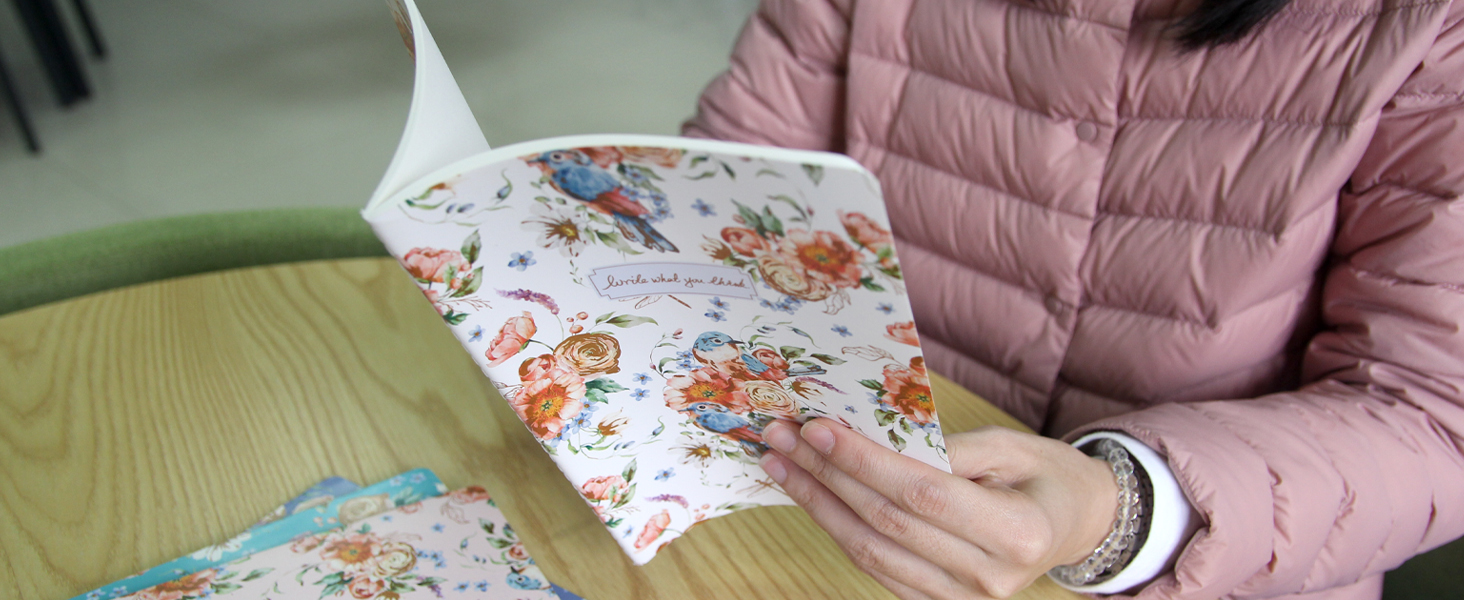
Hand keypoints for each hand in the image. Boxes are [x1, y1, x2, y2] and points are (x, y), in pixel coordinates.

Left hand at [759, 419, 1118, 598]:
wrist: (1073, 525)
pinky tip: (814, 498)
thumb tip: (870, 435)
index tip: (817, 428)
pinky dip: (839, 531)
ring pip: (871, 552)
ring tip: (783, 465)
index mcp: (1016, 532)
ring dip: (819, 505)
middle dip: (827, 475)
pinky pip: (877, 570)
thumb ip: (947, 446)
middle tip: (784, 437)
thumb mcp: (1010, 445)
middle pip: (887, 522)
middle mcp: (989, 577)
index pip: (922, 494)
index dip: (864, 462)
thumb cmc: (1043, 476)